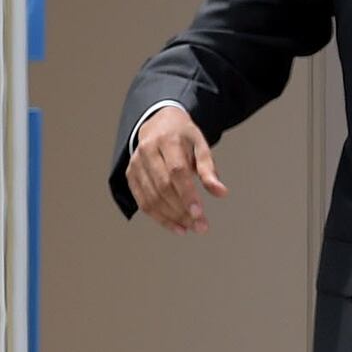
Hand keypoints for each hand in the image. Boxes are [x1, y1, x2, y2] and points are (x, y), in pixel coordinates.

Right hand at [125, 106, 229, 233]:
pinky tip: (175, 226)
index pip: (176, 171)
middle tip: (200, 226)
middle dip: (182, 210)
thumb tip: (221, 192)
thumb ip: (208, 169)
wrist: (158, 124)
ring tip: (190, 228)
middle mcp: (148, 151)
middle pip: (163, 187)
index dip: (187, 194)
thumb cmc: (182, 136)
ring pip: (151, 198)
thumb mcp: (200, 144)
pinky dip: (159, 218)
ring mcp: (136, 164)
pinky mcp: (131, 176)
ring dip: (171, 218)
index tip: (199, 213)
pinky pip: (142, 202)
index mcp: (167, 140)